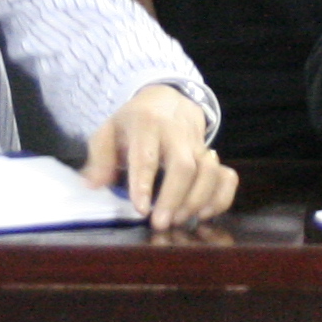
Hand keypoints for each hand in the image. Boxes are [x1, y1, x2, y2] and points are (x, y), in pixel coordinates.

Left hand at [82, 85, 234, 230]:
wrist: (167, 98)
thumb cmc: (135, 121)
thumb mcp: (109, 130)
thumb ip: (100, 157)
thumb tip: (94, 185)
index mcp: (146, 124)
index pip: (146, 155)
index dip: (143, 183)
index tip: (141, 208)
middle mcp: (176, 133)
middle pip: (184, 165)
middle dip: (173, 197)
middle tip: (160, 223)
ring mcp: (199, 145)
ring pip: (209, 171)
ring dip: (196, 200)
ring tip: (178, 220)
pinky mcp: (214, 156)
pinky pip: (227, 176)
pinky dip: (221, 198)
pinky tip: (204, 214)